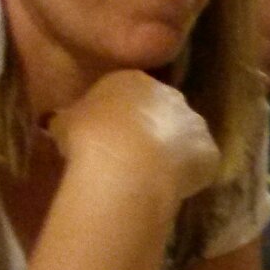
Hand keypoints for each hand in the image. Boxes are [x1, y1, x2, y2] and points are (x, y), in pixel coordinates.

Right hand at [49, 70, 222, 204]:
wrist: (127, 163)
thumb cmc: (89, 136)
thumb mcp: (64, 123)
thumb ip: (69, 119)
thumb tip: (59, 121)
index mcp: (132, 80)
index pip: (129, 93)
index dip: (120, 117)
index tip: (109, 138)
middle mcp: (169, 95)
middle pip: (162, 111)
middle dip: (151, 131)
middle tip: (133, 158)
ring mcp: (194, 122)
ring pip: (184, 136)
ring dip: (172, 152)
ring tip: (152, 177)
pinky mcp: (210, 151)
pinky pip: (199, 163)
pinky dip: (188, 174)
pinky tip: (169, 188)